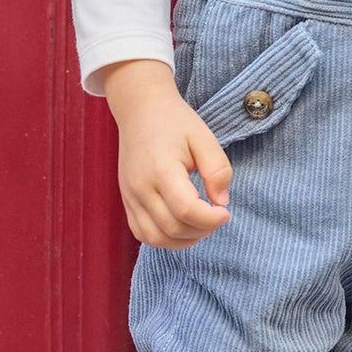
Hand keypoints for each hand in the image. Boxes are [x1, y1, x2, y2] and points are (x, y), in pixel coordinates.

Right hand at [102, 59, 232, 248]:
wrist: (140, 111)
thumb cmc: (175, 122)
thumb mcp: (204, 137)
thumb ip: (217, 169)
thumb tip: (221, 202)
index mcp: (161, 169)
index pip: (186, 209)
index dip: (210, 219)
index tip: (225, 211)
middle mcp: (140, 187)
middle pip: (172, 228)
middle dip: (201, 230)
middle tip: (217, 216)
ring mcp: (130, 196)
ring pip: (154, 238)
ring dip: (183, 240)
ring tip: (201, 224)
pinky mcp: (127, 201)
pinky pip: (142, 233)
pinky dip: (164, 239)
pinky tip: (183, 227)